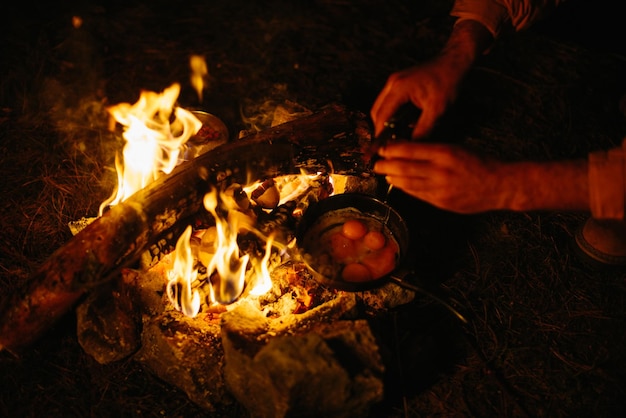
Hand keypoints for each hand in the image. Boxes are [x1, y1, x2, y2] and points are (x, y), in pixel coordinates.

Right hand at [370, 58, 461, 139]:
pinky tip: (403, 123)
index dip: (380, 135)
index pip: (381, 116)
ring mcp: (394, 81)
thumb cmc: (447, 81)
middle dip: (381, 129)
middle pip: (376, 112)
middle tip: (389, 144)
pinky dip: (392, 114)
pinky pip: (389, 101)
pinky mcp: (399, 82)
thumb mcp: (437, 110)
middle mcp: (392, 83)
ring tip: (396, 135)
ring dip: (386, 122)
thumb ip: (422, 130)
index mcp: (399, 88)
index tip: (382, 148)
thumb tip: (412, 146)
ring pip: (381, 107)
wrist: (453, 62)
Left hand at [373, 141, 508, 212]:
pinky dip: (405, 188)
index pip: (410, 149)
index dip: (392, 149)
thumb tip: (405, 149)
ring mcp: (440, 189)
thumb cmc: (479, 163)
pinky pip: (417, 194)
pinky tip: (398, 183)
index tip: (382, 147)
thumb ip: (432, 150)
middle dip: (385, 165)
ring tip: (384, 173)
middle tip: (375, 162)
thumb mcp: (456, 148)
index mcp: (445, 153)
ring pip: (408, 183)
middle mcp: (441, 171)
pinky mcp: (441, 203)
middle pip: (404, 168)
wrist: (501, 185)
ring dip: (392, 178)